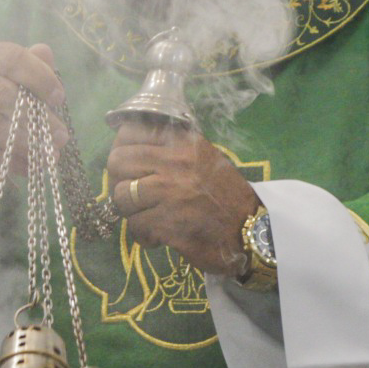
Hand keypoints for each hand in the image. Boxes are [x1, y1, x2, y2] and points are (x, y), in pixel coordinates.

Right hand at [0, 43, 66, 220]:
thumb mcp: (10, 82)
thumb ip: (29, 68)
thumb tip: (44, 51)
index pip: (12, 58)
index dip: (41, 77)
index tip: (59, 98)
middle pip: (3, 94)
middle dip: (36, 117)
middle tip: (61, 136)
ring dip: (28, 143)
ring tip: (50, 153)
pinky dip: (12, 162)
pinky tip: (30, 166)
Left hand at [106, 122, 260, 275]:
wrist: (251, 232)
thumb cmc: (224, 195)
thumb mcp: (202, 158)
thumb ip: (170, 150)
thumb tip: (128, 149)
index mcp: (183, 142)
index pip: (130, 131)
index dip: (122, 149)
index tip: (129, 166)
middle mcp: (174, 162)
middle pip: (117, 162)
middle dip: (119, 181)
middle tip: (134, 196)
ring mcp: (169, 193)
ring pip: (120, 197)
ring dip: (131, 212)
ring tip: (149, 218)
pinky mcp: (166, 223)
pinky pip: (134, 227)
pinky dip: (144, 235)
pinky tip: (160, 236)